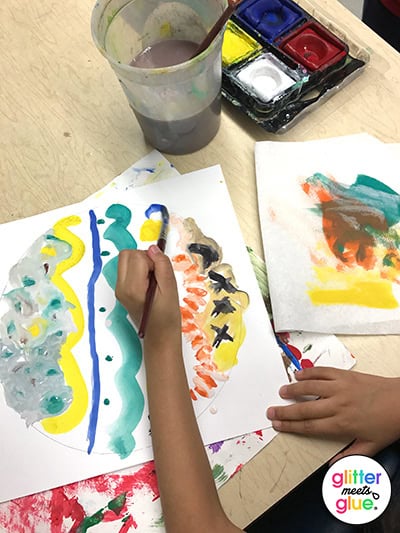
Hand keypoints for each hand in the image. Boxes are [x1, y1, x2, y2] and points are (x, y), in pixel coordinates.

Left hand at [115, 246, 180, 345]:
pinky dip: (138, 271)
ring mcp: (119, 290)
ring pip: (126, 260)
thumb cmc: (167, 318)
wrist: (160, 337)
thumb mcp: (170, 289)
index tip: (160, 274)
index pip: (137, 256)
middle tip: (156, 275)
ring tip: (153, 281)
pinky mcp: (122, 291)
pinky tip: (148, 284)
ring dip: (141, 264)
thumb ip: (162, 266)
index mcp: (132, 288)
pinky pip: (127, 270)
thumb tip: (154, 248)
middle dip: (144, 258)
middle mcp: (121, 288)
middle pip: (126, 254)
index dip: (152, 260)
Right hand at [267, 367, 399, 460]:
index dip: (290, 426)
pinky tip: (299, 374)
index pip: (309, 426)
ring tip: (282, 391)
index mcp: (341, 424)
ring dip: (294, 389)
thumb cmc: (388, 424)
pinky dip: (309, 372)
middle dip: (285, 411)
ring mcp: (340, 388)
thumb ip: (350, 455)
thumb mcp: (371, 446)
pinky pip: (322, 372)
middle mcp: (337, 405)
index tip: (278, 425)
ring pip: (310, 387)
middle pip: (304, 409)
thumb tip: (332, 466)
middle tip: (270, 411)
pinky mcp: (345, 375)